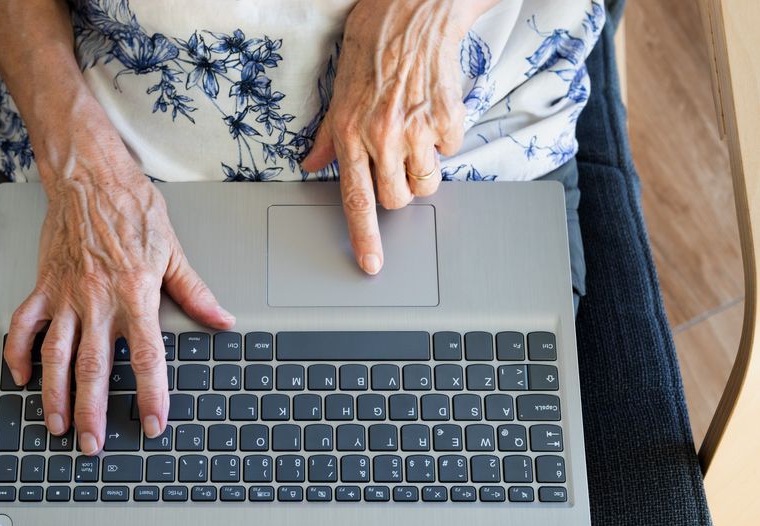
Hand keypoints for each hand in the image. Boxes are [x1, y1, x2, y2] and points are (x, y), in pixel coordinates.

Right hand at [3, 101, 233, 454]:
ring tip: (57, 425)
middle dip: (93, 412)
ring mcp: (66, 295)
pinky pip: (25, 325)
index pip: (146, 357)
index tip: (153, 423)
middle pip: (93, 368)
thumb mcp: (173, 251)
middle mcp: (98, 300)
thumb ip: (195, 292)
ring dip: (54, 395)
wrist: (90, 175)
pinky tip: (20, 379)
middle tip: (93, 444)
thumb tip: (223, 320)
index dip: (151, 395)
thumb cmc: (132, 208)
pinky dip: (18, 353)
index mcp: (135, 295)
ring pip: (55, 355)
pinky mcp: (43, 285)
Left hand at [302, 0, 494, 274]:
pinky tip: (432, 110)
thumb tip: (312, 165)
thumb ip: (327, 137)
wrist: (411, 11)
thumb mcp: (337, 92)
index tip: (371, 264)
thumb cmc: (370, 48)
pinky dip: (445, 138)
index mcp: (350, 134)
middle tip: (397, 159)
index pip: (356, 199)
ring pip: (427, 182)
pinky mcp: (447, 117)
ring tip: (415, 133)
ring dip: (424, 167)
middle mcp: (382, 136)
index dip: (365, 237)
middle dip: (400, 189)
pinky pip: (451, 151)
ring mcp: (417, 128)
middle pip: (398, 200)